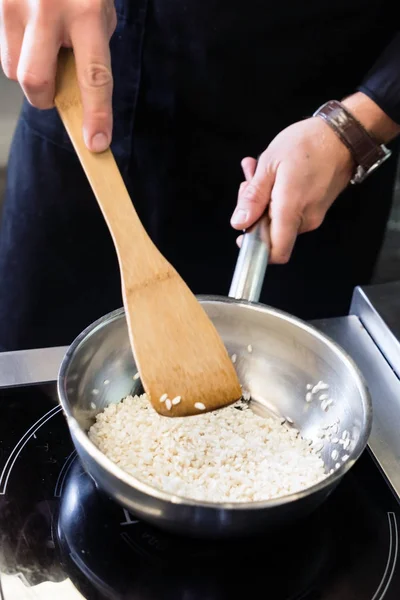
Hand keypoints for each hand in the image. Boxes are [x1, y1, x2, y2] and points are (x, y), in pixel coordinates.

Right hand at [0, 0, 115, 151]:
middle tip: (55, 91)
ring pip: (12, 69)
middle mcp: (48, 9)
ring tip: (43, 45)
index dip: (96, 115)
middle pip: (35, 82)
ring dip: (29, 72)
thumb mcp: (99, 9)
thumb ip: (89, 49)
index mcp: (86, 13)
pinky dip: (18, 52)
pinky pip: (3, 49)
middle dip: (45, 99)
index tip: (96, 143)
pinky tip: (31, 31)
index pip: (94, 76)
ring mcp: (15, 3)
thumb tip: (72, 89)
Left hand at [231, 117, 354, 262]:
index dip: (257, 250)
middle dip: (254, 211)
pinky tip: (273, 174)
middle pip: (272, 233)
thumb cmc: (307, 143)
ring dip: (264, 199)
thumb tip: (239, 223)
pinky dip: (277, 196)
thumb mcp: (270, 165)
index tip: (244, 233)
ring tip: (259, 170)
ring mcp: (313, 215)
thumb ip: (253, 197)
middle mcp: (305, 220)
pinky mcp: (317, 207)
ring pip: (279, 219)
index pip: (277, 253)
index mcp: (291, 211)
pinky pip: (291, 210)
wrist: (344, 133)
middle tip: (248, 181)